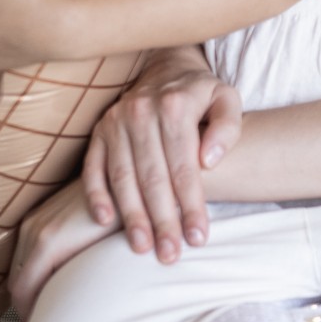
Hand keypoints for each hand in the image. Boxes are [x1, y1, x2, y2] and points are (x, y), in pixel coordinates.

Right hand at [7, 180, 118, 319]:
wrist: (129, 177)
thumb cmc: (124, 220)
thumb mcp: (101, 258)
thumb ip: (75, 283)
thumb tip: (65, 311)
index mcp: (46, 244)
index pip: (21, 291)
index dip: (29, 313)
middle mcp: (34, 229)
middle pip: (16, 279)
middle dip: (28, 301)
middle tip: (47, 317)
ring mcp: (35, 217)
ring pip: (20, 263)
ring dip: (30, 282)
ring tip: (50, 298)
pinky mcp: (41, 211)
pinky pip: (26, 246)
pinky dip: (33, 264)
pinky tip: (53, 272)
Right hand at [83, 49, 241, 263]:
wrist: (165, 66)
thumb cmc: (202, 93)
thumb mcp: (227, 97)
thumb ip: (227, 127)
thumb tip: (210, 161)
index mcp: (175, 106)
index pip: (185, 167)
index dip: (191, 205)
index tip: (198, 238)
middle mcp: (140, 112)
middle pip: (153, 178)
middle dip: (162, 220)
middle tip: (170, 255)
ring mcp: (115, 122)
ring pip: (123, 177)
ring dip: (132, 216)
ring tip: (143, 247)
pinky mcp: (98, 132)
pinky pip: (92, 167)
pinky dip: (96, 195)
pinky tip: (104, 221)